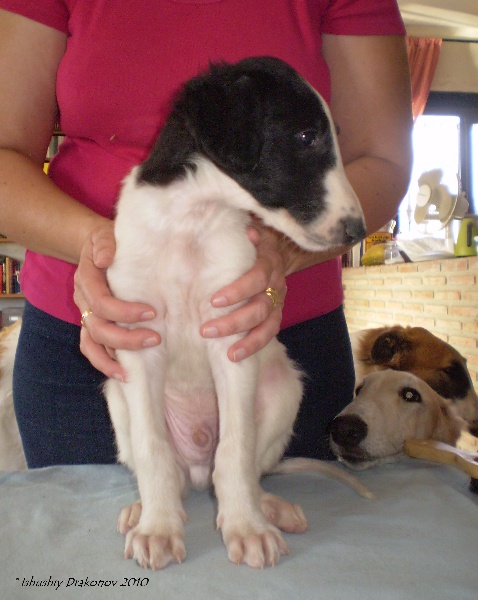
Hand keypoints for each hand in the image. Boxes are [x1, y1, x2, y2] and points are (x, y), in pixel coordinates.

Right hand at [73, 221, 160, 380]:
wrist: (97, 247)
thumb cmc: (108, 241)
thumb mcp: (106, 234)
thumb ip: (106, 244)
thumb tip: (104, 259)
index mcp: (86, 279)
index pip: (101, 302)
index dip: (125, 311)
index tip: (153, 313)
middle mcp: (83, 301)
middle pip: (98, 327)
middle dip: (126, 337)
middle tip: (156, 339)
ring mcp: (86, 315)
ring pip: (92, 343)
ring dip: (113, 357)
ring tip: (134, 371)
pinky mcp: (92, 325)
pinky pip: (92, 349)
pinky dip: (105, 363)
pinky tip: (124, 374)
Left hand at [200, 222, 286, 361]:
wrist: (281, 247)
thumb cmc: (253, 238)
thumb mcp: (250, 227)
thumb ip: (245, 229)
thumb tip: (247, 231)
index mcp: (269, 261)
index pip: (257, 277)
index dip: (238, 290)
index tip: (214, 301)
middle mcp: (277, 283)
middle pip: (260, 307)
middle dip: (233, 322)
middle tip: (206, 330)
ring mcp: (279, 301)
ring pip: (267, 325)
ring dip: (247, 341)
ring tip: (228, 354)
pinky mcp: (276, 315)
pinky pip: (269, 334)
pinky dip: (254, 346)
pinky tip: (236, 356)